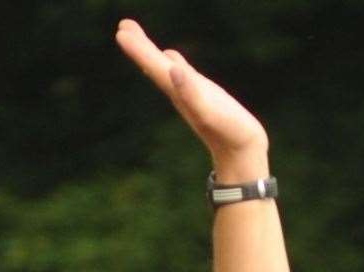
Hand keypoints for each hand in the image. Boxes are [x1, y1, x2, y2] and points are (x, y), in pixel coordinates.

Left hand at [115, 18, 269, 179]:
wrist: (242, 153)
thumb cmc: (229, 134)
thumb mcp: (210, 113)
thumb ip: (190, 92)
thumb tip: (171, 69)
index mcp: (179, 92)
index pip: (155, 67)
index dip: (139, 50)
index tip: (121, 33)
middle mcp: (181, 92)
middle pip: (156, 65)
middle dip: (140, 46)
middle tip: (123, 26)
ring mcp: (192, 94)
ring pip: (167, 68)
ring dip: (151, 52)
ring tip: (136, 36)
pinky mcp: (205, 95)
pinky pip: (184, 75)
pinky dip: (174, 63)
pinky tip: (169, 57)